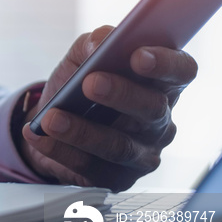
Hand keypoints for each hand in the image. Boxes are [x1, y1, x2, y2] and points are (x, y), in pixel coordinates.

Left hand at [19, 26, 197, 191]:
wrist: (50, 121)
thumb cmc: (77, 85)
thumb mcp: (81, 57)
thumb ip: (93, 43)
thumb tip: (99, 42)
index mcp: (160, 83)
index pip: (181, 71)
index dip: (165, 63)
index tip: (138, 56)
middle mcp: (160, 120)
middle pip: (152, 109)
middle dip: (120, 94)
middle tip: (90, 83)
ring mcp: (143, 153)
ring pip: (119, 145)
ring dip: (81, 131)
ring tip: (51, 118)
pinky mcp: (118, 178)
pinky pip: (90, 167)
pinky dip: (60, 151)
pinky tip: (39, 137)